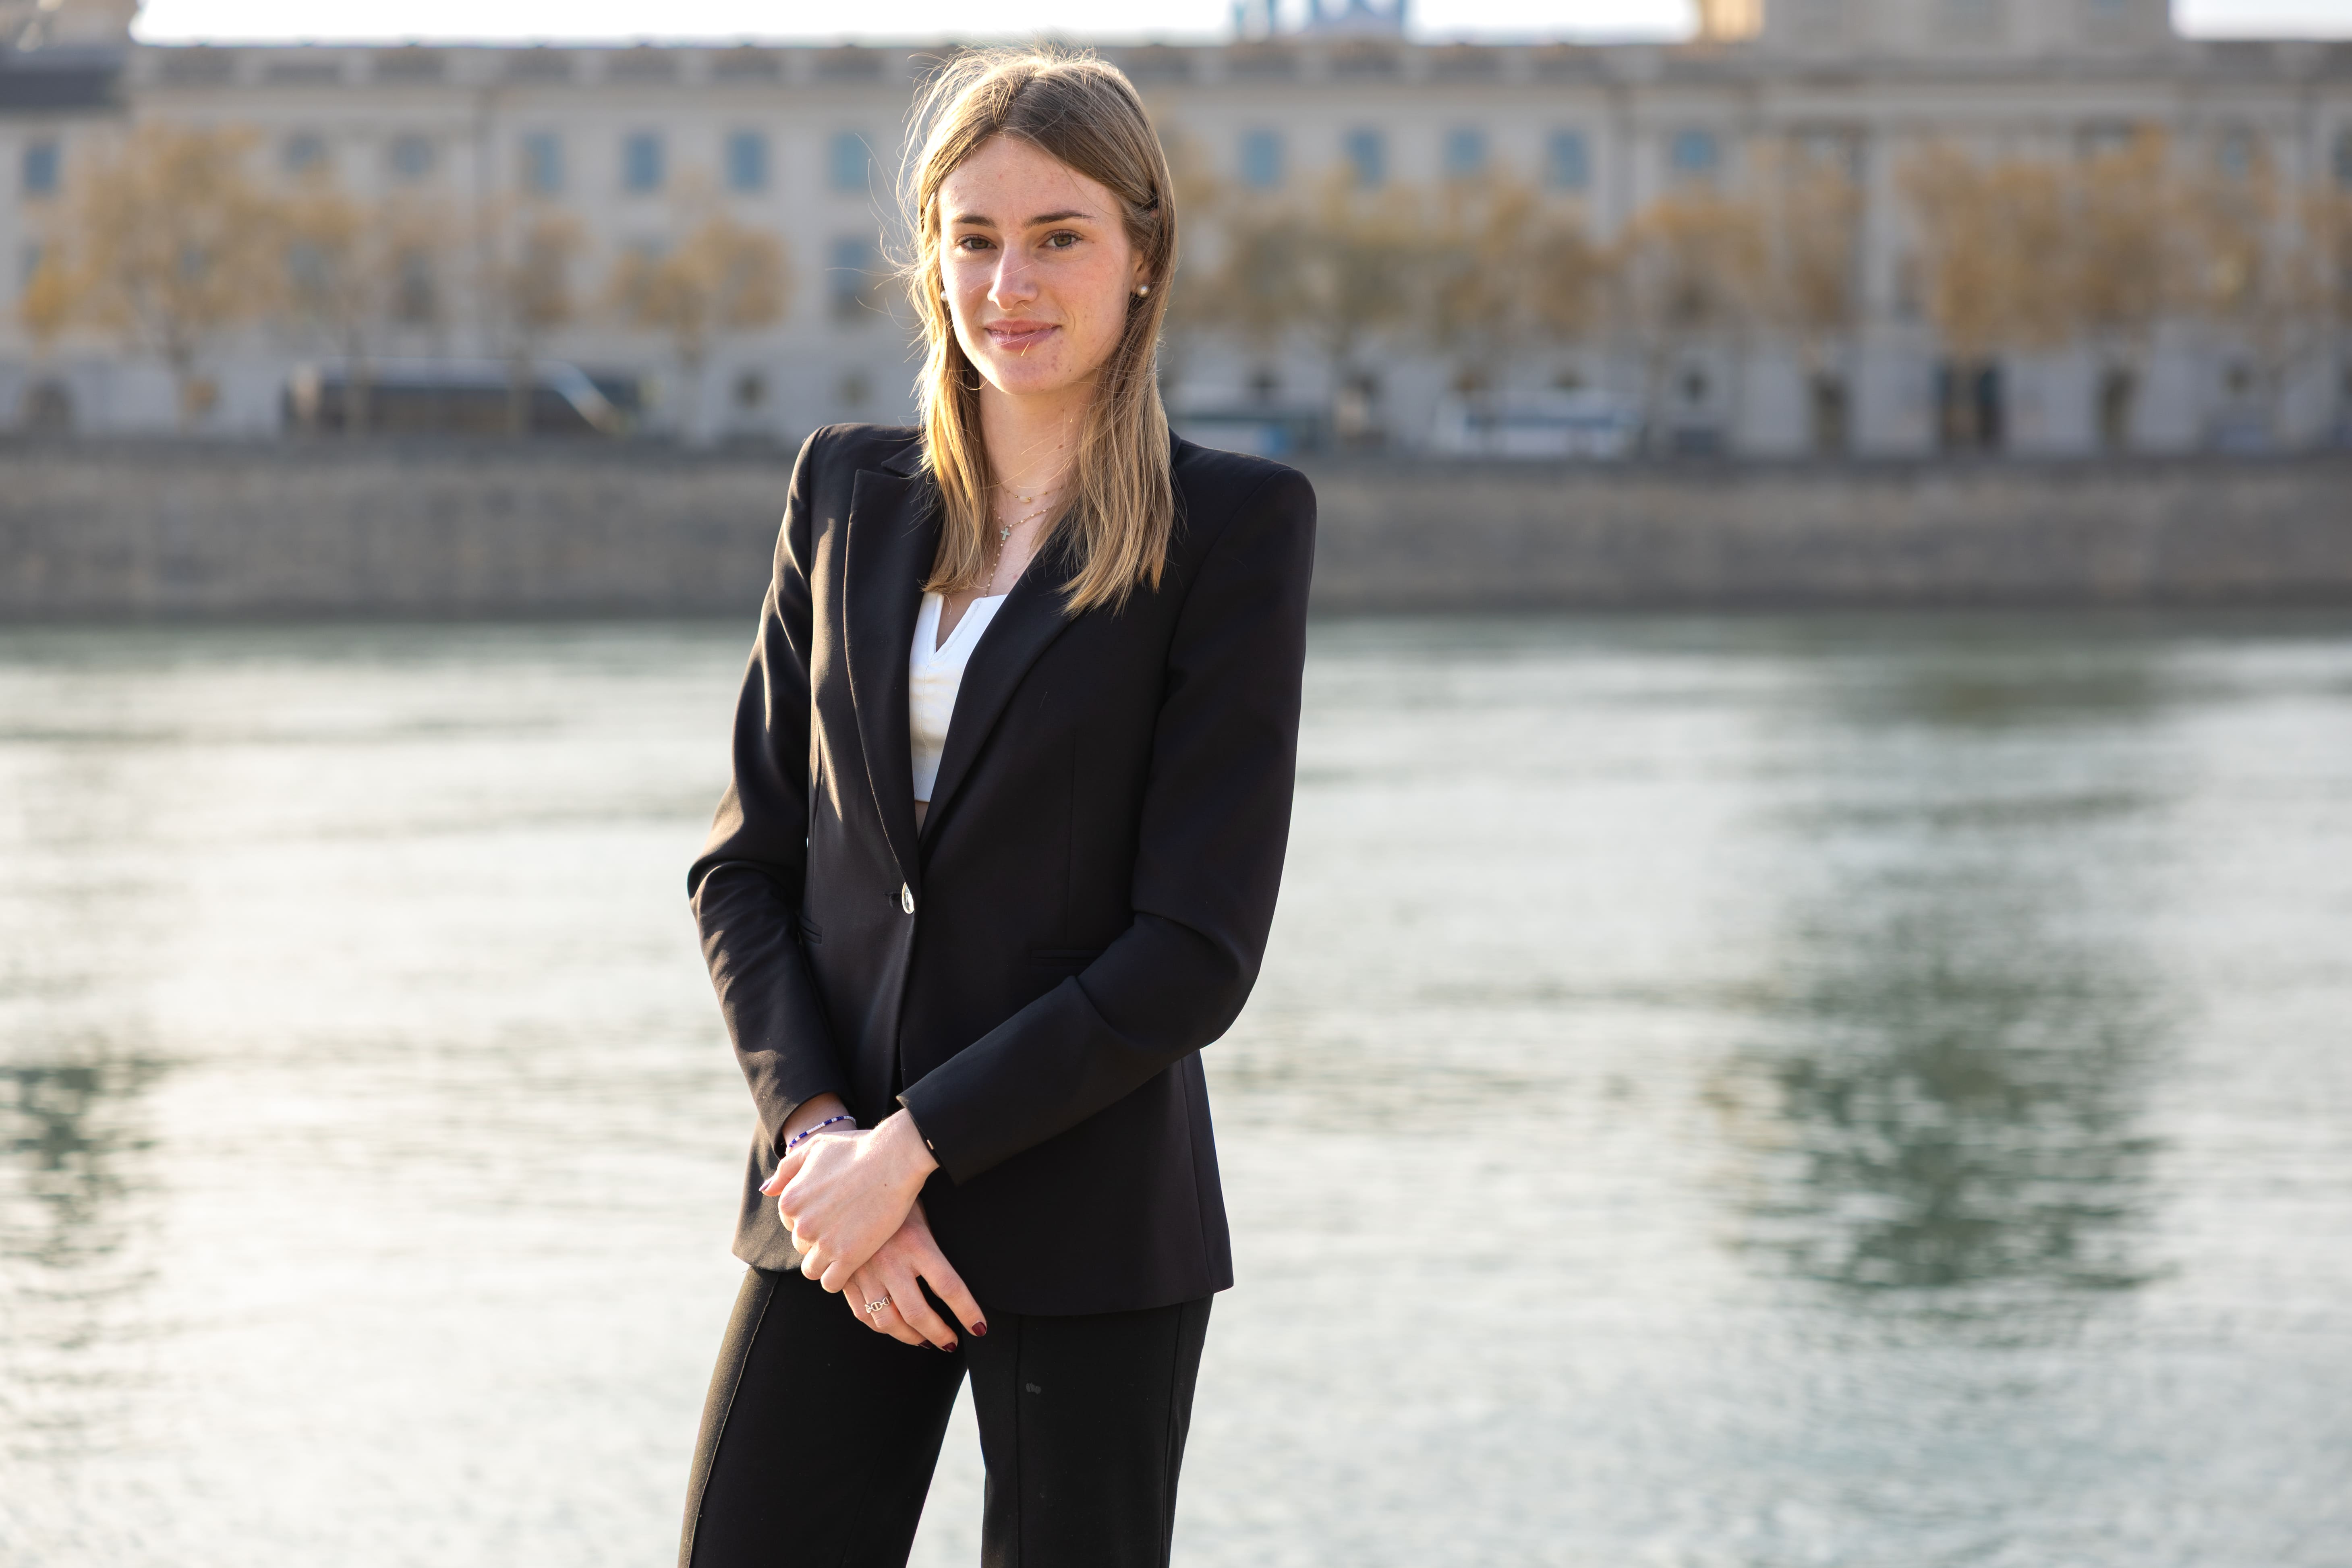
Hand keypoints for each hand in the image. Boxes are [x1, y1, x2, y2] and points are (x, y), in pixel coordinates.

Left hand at [761, 1110, 939, 1292]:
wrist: (895, 1159)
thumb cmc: (858, 1148)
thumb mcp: (816, 1147)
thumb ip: (787, 1169)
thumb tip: (767, 1191)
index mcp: (790, 1200)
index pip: (791, 1224)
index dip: (813, 1218)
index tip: (833, 1213)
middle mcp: (802, 1225)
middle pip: (802, 1246)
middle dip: (819, 1240)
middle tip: (845, 1228)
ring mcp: (824, 1243)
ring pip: (813, 1269)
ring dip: (827, 1262)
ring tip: (848, 1249)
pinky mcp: (848, 1258)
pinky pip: (831, 1283)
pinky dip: (839, 1278)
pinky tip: (853, 1264)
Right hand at [843, 1201, 986, 1349]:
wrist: (848, 1190)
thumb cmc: (895, 1199)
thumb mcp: (923, 1215)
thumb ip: (935, 1246)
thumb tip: (955, 1282)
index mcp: (916, 1244)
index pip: (949, 1287)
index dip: (967, 1312)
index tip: (979, 1327)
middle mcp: (891, 1262)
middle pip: (918, 1313)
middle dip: (939, 1334)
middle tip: (950, 1343)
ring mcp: (865, 1273)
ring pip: (888, 1321)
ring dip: (911, 1337)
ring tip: (925, 1341)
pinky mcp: (846, 1279)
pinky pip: (864, 1315)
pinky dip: (882, 1328)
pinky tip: (894, 1328)